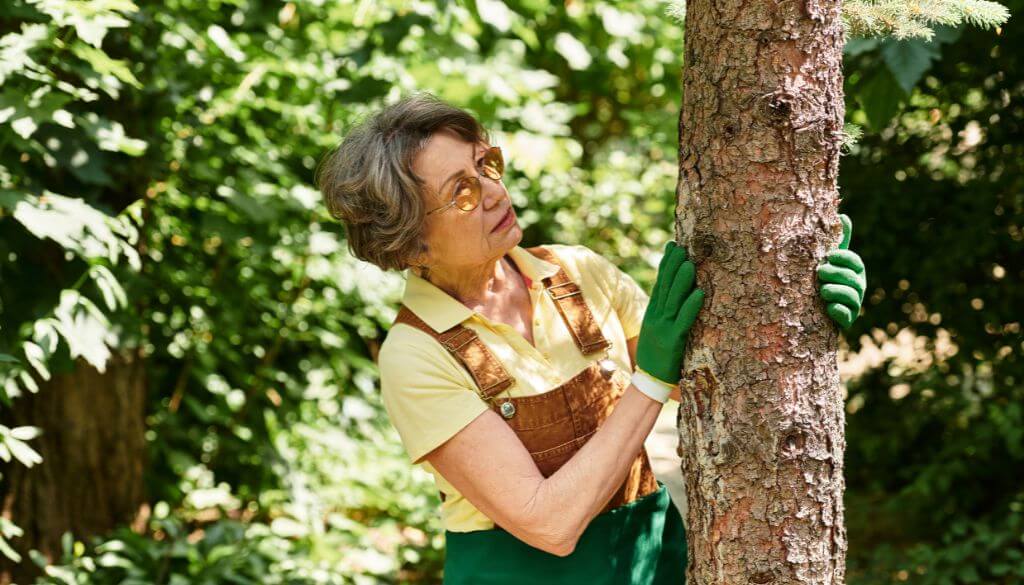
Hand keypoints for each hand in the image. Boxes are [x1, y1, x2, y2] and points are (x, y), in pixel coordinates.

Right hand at [635, 241, 704, 385]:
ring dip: (682, 280)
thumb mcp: (656, 332)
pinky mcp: (673, 341)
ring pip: (674, 300)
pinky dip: (691, 306)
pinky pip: (684, 320)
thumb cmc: (658, 358)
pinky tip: (699, 292)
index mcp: (652, 313)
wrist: (648, 382)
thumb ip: (664, 315)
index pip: (660, 283)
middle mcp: (656, 317)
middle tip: (682, 247)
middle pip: (665, 287)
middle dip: (673, 265)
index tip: (673, 246)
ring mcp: (663, 328)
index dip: (666, 264)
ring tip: (690, 263)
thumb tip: (676, 297)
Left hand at [817, 213, 866, 329]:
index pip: (854, 261)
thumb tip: (843, 214)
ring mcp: (854, 304)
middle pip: (852, 278)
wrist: (817, 309)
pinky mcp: (847, 320)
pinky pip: (846, 316)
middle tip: (820, 272)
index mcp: (855, 270)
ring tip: (821, 290)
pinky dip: (837, 311)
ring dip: (835, 291)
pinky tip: (828, 307)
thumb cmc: (826, 278)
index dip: (844, 258)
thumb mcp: (832, 260)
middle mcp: (858, 286)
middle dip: (836, 274)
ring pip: (850, 297)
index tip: (829, 256)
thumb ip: (839, 241)